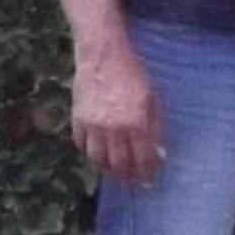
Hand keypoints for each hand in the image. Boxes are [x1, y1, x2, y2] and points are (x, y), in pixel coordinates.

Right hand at [71, 38, 162, 184]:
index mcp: (137, 124)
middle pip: (119, 165)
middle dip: (127, 177)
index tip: (148, 178)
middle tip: (131, 180)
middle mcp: (114, 129)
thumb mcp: (152, 100)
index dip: (146, 172)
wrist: (103, 55)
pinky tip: (97, 152)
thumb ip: (155, 128)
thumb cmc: (133, 74)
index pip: (142, 160)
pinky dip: (89, 152)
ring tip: (113, 171)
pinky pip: (81, 144)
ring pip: (97, 160)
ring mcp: (93, 125)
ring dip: (106, 169)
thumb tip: (157, 153)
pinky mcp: (78, 118)